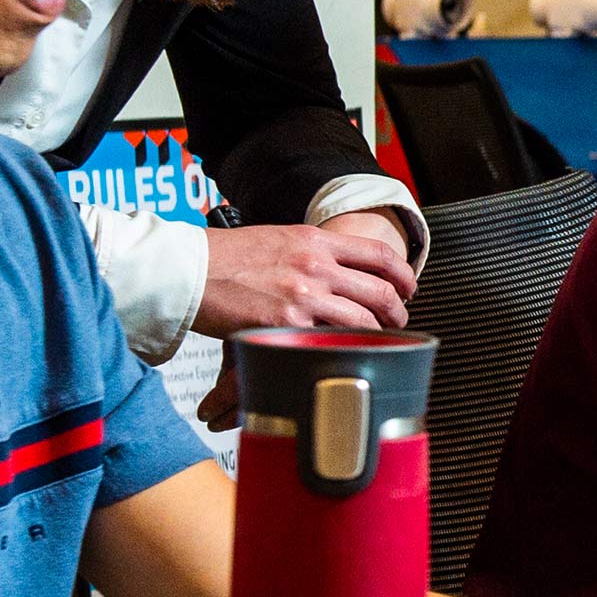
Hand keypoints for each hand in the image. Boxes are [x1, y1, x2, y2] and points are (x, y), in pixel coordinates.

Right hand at [193, 215, 416, 341]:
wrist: (188, 269)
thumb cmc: (224, 257)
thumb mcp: (275, 240)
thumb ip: (308, 253)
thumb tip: (331, 269)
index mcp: (314, 240)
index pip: (377, 253)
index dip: (402, 272)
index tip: (408, 286)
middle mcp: (315, 265)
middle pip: (379, 289)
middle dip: (397, 309)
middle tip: (399, 319)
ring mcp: (304, 296)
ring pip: (363, 321)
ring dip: (377, 336)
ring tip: (377, 344)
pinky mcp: (287, 325)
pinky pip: (329, 342)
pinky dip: (342, 351)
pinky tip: (343, 356)